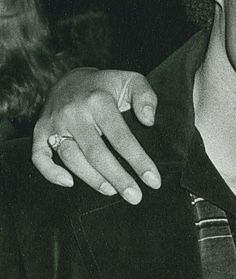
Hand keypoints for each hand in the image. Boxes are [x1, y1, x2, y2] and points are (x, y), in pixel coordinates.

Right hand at [31, 69, 160, 203]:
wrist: (70, 80)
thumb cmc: (107, 86)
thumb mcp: (131, 81)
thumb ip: (146, 97)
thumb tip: (149, 121)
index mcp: (98, 100)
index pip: (121, 137)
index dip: (138, 160)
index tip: (153, 181)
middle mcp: (74, 112)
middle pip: (96, 152)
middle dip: (117, 177)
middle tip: (135, 197)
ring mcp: (54, 123)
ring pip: (71, 158)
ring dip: (92, 179)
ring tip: (113, 192)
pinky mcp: (40, 131)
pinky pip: (39, 156)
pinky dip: (51, 172)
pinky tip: (70, 183)